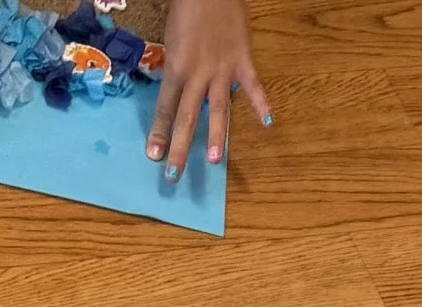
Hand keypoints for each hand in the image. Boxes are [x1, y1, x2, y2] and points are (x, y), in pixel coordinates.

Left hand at [152, 0, 269, 173]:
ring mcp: (222, 69)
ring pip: (218, 108)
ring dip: (217, 135)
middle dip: (180, 147)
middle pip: (187, 117)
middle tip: (174, 175)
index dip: (159, 133)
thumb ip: (173, 65)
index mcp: (176, 67)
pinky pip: (253, 85)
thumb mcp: (171, 37)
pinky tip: (267, 122)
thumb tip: (172, 89)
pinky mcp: (243, 59)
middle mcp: (198, 74)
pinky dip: (260, 102)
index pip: (165, 107)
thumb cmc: (187, 6)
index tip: (153, 156)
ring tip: (215, 160)